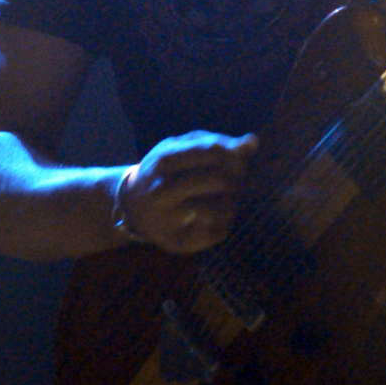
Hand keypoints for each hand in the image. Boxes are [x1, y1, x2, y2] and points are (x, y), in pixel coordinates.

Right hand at [120, 130, 257, 253]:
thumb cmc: (165, 170)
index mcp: (165, 159)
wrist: (133, 206)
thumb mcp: (182, 148)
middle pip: (220, 180)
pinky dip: (224, 222)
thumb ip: (216, 143)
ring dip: (232, 202)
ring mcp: (169, 218)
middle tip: (234, 182)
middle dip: (235, 180)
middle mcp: (163, 190)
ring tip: (226, 198)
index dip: (234, 156)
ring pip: (220, 210)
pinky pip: (218, 232)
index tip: (235, 161)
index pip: (215, 152)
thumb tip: (253, 141)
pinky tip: (215, 215)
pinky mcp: (179, 242)